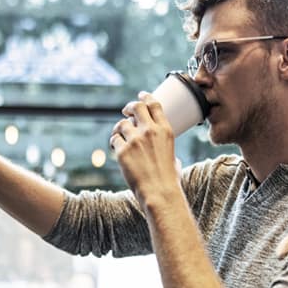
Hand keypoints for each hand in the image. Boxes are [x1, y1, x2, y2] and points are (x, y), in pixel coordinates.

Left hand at [110, 92, 182, 210]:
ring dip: (119, 128)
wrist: (160, 192)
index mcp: (165, 130)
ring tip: (120, 136)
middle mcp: (150, 131)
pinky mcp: (122, 151)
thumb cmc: (169, 178)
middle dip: (129, 107)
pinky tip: (117, 149)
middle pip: (136, 107)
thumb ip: (164, 145)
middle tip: (126, 111)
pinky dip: (115, 143)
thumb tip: (158, 147)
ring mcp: (135, 140)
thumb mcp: (173, 154)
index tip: (141, 95)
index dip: (146, 97)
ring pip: (121, 124)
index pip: (154, 104)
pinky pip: (114, 140)